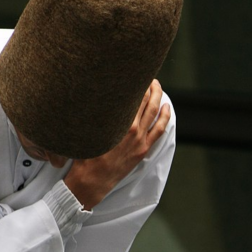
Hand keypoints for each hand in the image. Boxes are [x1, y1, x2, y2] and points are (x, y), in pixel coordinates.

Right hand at [64, 79, 169, 209]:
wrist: (92, 181)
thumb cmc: (85, 155)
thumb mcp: (85, 130)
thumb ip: (94, 113)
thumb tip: (94, 94)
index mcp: (117, 121)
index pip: (129, 94)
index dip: (133, 81)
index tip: (133, 71)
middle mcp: (131, 128)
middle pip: (144, 99)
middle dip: (147, 84)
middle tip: (146, 74)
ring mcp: (139, 139)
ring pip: (154, 112)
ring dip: (157, 96)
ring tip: (157, 85)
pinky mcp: (143, 149)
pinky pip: (159, 129)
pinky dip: (165, 117)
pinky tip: (167, 107)